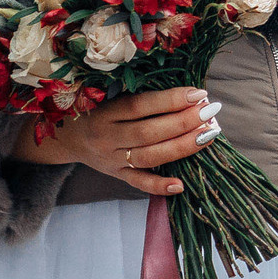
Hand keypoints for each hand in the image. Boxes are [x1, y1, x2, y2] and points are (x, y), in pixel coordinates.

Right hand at [11, 86, 218, 194]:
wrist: (66, 136)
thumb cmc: (98, 109)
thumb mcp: (110, 96)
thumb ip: (141, 97)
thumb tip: (186, 93)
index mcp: (106, 111)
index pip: (140, 105)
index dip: (170, 100)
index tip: (199, 93)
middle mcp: (107, 136)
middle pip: (148, 132)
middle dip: (183, 122)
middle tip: (210, 112)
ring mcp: (111, 158)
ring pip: (148, 156)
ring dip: (181, 147)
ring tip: (208, 135)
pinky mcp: (116, 175)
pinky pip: (138, 183)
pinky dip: (159, 185)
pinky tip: (182, 184)